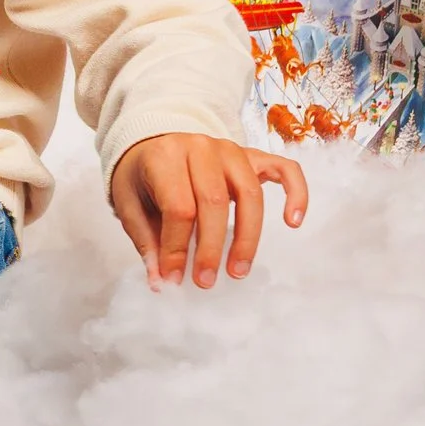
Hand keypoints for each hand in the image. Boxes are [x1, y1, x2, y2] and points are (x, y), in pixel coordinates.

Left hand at [110, 132, 307, 288]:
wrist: (151, 143)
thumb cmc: (141, 177)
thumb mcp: (129, 205)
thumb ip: (146, 242)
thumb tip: (161, 282)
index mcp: (164, 156)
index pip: (178, 207)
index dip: (177, 248)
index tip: (174, 278)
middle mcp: (200, 147)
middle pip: (214, 202)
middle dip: (211, 248)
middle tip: (205, 282)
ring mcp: (229, 149)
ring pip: (250, 193)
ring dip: (248, 237)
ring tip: (237, 270)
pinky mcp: (252, 155)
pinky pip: (285, 169)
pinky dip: (296, 193)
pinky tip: (293, 222)